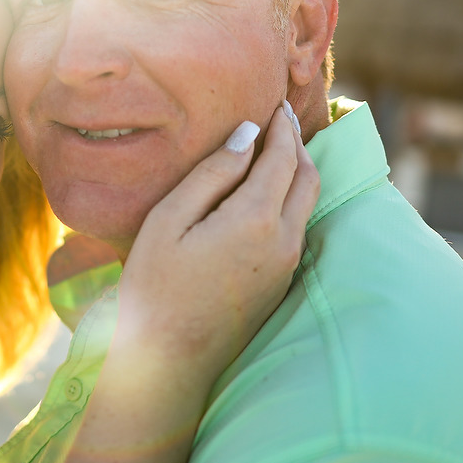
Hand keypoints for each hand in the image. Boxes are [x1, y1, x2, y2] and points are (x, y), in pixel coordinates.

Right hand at [116, 102, 318, 389]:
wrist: (167, 359)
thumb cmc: (154, 285)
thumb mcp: (169, 220)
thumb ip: (212, 173)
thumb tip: (247, 134)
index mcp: (256, 219)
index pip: (283, 156)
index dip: (282, 126)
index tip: (275, 103)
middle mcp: (284, 241)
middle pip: (308, 176)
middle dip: (297, 142)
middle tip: (280, 118)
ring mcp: (286, 265)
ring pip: (309, 203)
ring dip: (298, 170)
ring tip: (276, 148)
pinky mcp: (281, 283)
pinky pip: (299, 226)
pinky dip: (292, 197)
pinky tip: (268, 191)